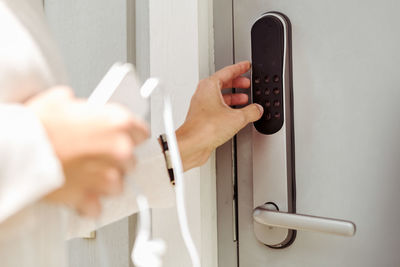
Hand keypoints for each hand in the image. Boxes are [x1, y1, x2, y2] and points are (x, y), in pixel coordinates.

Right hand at [26, 87, 148, 216]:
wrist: (13, 152)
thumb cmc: (35, 126)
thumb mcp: (62, 100)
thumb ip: (86, 108)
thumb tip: (85, 111)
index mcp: (118, 123)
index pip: (142, 132)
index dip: (130, 135)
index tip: (125, 138)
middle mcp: (119, 150)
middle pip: (131, 160)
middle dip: (114, 159)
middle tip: (95, 155)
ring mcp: (107, 176)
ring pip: (118, 184)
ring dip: (104, 181)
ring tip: (84, 173)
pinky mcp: (91, 198)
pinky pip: (99, 205)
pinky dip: (89, 201)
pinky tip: (77, 189)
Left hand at [176, 61, 262, 170]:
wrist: (192, 145)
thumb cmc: (205, 128)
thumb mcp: (237, 118)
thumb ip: (251, 112)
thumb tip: (257, 109)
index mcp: (209, 86)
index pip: (227, 71)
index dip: (239, 68)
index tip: (246, 66)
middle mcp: (203, 94)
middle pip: (222, 83)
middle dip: (236, 83)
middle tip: (246, 82)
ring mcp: (201, 106)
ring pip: (219, 96)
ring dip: (232, 97)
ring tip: (244, 99)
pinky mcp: (202, 118)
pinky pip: (216, 108)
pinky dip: (227, 109)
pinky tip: (236, 116)